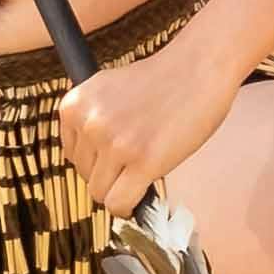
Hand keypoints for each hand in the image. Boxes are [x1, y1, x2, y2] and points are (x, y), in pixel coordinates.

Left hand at [58, 34, 244, 220]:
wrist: (199, 65)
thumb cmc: (163, 78)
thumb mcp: (109, 91)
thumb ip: (93, 121)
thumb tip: (92, 164)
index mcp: (75, 106)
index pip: (73, 156)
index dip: (99, 160)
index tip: (119, 156)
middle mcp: (89, 124)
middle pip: (86, 177)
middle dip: (112, 175)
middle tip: (138, 160)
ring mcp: (115, 143)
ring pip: (102, 194)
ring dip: (123, 190)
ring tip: (145, 170)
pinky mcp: (143, 160)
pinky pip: (120, 203)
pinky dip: (130, 208)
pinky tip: (142, 198)